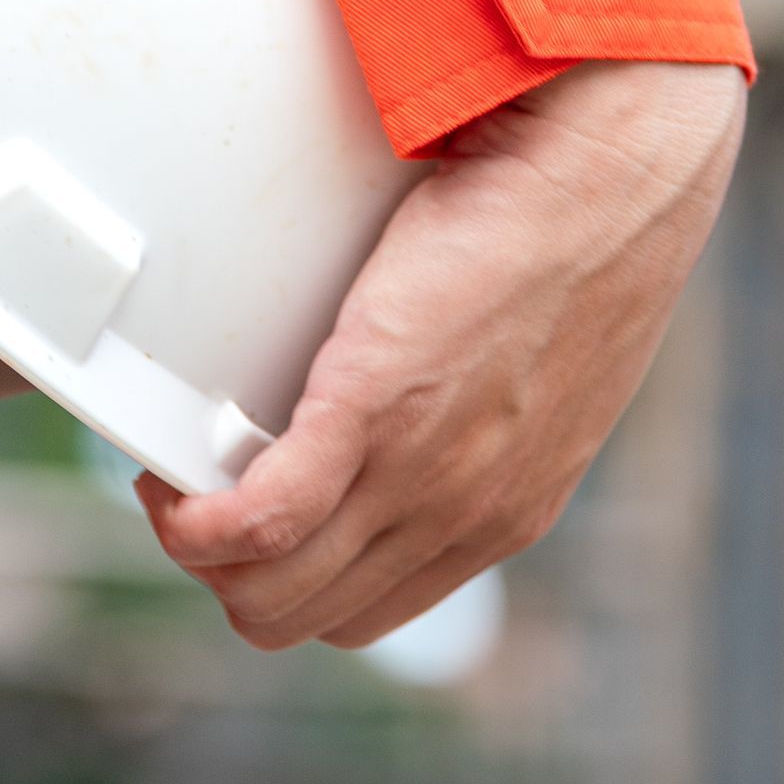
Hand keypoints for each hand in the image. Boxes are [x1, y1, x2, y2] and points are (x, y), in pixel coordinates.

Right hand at [136, 57, 743, 649]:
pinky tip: (171, 478)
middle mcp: (462, 517)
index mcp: (505, 511)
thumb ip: (486, 402)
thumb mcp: (543, 358)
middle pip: (306, 614)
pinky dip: (195, 517)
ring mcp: (416, 475)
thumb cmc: (584, 224)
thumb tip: (429, 381)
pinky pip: (255, 519)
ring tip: (180, 472)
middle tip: (203, 484)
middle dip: (235, 570)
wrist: (613, 168)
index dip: (293, 575)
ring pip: (268, 587)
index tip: (255, 514)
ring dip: (202, 546)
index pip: (367, 608)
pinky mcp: (371, 410)